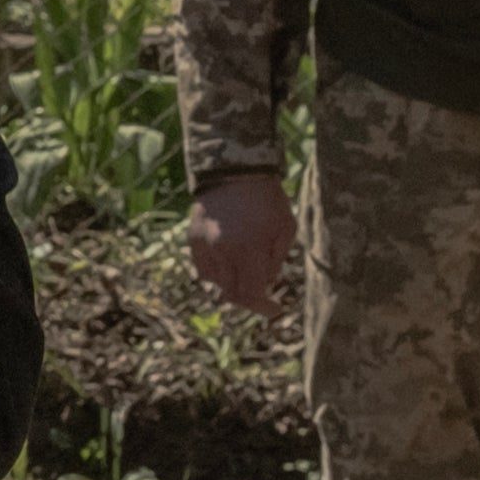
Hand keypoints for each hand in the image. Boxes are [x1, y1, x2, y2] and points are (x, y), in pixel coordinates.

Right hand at [184, 171, 293, 311]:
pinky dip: (218, 272)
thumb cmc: (268, 200)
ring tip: (246, 268)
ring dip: (233, 284)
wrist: (235, 171)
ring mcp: (204, 246)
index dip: (263, 307)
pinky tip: (230, 259)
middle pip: (231, 294)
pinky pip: (203, 269)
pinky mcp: (193, 240)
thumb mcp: (286, 229)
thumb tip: (266, 284)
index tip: (276, 309)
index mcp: (248, 249)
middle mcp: (222, 251)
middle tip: (262, 294)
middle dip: (249, 298)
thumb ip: (276, 262)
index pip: (250, 294)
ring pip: (216, 284)